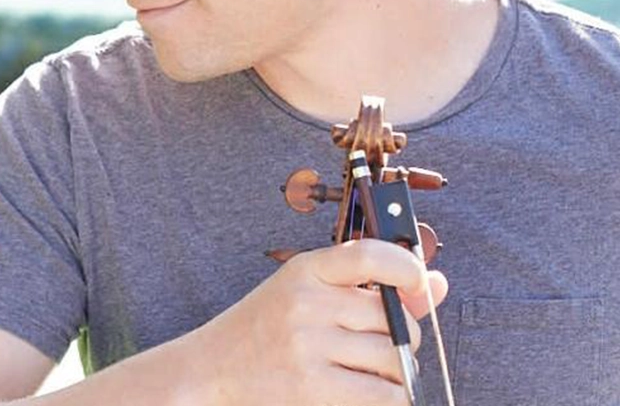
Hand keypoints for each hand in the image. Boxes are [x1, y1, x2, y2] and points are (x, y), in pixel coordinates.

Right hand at [192, 239, 447, 405]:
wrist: (212, 369)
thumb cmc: (267, 328)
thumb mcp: (307, 293)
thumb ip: (369, 286)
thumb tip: (435, 282)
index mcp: (305, 269)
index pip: (367, 255)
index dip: (405, 266)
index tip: (420, 280)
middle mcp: (306, 303)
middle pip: (391, 316)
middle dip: (402, 335)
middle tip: (382, 345)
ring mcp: (308, 347)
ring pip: (394, 357)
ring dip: (398, 370)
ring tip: (373, 371)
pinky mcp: (312, 390)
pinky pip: (384, 395)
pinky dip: (393, 397)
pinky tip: (376, 393)